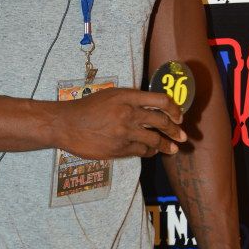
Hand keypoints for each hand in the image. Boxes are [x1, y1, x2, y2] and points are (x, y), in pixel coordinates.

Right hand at [57, 87, 186, 159]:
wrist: (66, 124)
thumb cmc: (87, 108)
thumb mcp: (110, 96)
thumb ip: (130, 100)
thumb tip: (152, 108)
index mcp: (127, 96)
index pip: (160, 100)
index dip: (174, 109)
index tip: (179, 116)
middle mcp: (128, 113)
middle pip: (161, 122)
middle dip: (175, 131)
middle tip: (182, 136)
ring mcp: (124, 132)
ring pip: (153, 140)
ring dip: (165, 145)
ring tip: (172, 149)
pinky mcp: (119, 148)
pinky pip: (140, 151)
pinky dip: (148, 152)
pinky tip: (151, 152)